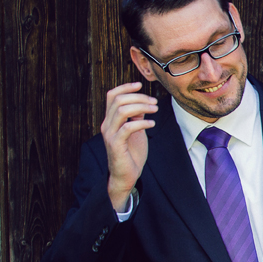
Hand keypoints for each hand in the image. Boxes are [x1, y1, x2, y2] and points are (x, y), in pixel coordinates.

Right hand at [101, 83, 157, 210]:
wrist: (126, 176)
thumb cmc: (132, 154)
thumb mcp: (136, 132)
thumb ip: (136, 117)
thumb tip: (144, 103)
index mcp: (111, 120)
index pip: (112, 96)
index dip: (125, 87)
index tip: (140, 85)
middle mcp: (107, 124)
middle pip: (117, 99)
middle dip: (138, 97)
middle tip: (154, 102)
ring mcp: (110, 134)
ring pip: (121, 110)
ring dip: (141, 107)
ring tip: (155, 110)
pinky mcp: (116, 144)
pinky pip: (127, 127)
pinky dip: (141, 122)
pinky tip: (152, 124)